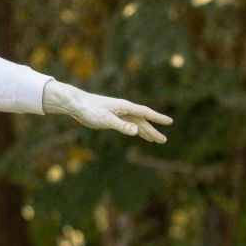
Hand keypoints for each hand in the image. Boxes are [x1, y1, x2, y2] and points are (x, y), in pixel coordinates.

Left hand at [42, 80, 170, 142]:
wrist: (76, 104)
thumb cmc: (90, 110)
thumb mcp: (105, 119)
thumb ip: (121, 125)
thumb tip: (136, 131)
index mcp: (125, 107)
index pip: (145, 112)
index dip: (157, 117)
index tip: (169, 121)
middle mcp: (124, 110)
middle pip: (142, 121)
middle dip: (153, 131)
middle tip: (163, 140)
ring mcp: (119, 114)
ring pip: (136, 124)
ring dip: (146, 132)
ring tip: (156, 140)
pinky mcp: (112, 118)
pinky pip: (128, 125)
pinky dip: (136, 130)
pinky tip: (140, 135)